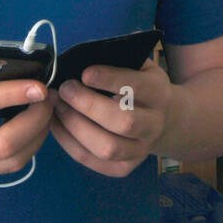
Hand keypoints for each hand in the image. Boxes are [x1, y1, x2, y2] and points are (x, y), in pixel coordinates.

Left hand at [49, 58, 175, 177]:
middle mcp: (154, 126)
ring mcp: (140, 151)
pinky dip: (68, 142)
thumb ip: (119, 58)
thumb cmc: (141, 86)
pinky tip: (56, 123)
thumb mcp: (140, 66)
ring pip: (107, 148)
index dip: (110, 80)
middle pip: (124, 122)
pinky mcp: (123, 168)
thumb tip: (83, 55)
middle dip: (89, 105)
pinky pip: (91, 160)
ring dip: (75, 126)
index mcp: (159, 94)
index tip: (85, 72)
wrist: (165, 120)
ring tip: (57, 106)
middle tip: (65, 89)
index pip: (137, 88)